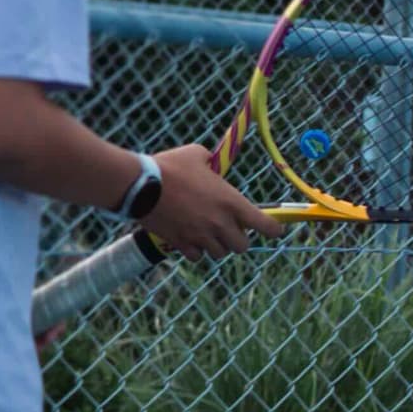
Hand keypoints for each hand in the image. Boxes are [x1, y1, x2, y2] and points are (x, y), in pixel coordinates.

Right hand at [138, 144, 272, 258]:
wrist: (139, 184)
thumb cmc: (169, 166)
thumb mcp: (196, 155)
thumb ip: (212, 161)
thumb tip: (213, 161)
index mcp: (232, 203)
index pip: (267, 226)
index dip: (273, 229)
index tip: (274, 229)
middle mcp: (221, 223)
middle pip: (243, 246)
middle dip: (238, 238)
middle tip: (228, 228)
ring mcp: (201, 236)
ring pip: (220, 253)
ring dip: (217, 245)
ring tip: (206, 232)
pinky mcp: (181, 244)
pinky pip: (197, 257)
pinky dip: (196, 251)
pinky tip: (189, 238)